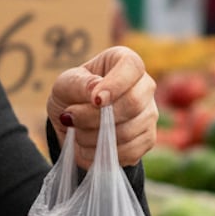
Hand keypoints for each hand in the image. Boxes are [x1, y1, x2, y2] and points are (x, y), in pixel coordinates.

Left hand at [47, 46, 156, 167]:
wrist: (73, 122)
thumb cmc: (71, 95)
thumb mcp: (65, 84)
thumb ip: (78, 84)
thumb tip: (96, 89)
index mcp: (125, 62)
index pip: (131, 67)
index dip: (115, 84)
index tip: (95, 100)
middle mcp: (144, 85)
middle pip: (134, 103)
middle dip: (96, 117)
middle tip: (70, 118)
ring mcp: (149, 113)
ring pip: (131, 130)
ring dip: (95, 137)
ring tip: (76, 133)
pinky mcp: (147, 139)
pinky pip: (131, 151)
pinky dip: (104, 153)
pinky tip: (87, 147)